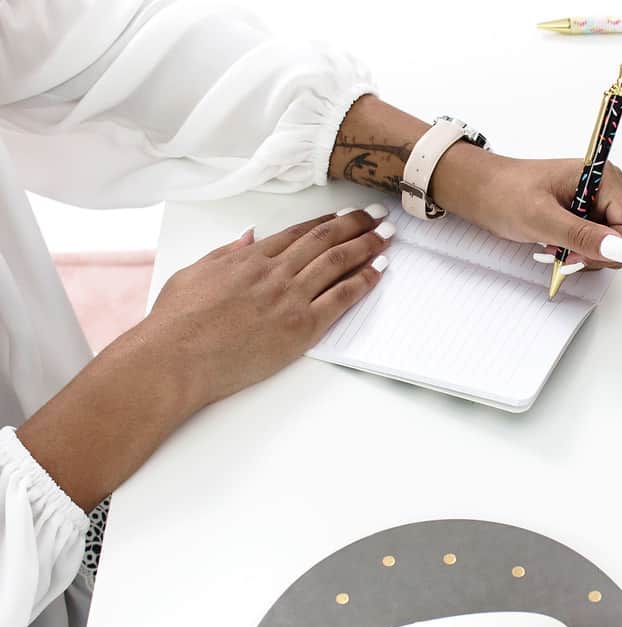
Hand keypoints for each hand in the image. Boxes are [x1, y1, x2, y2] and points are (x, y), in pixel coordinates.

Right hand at [145, 205, 393, 406]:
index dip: (326, 221)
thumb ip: (226, 253)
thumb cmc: (176, 322)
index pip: (298, 233)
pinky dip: (364, 281)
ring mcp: (289, 297)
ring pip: (337, 262)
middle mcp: (274, 272)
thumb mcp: (195, 273)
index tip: (344, 214)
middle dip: (355, 224)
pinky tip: (380, 269)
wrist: (175, 357)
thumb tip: (248, 237)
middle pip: (324, 240)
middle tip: (378, 214)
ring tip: (387, 235)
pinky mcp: (301, 326)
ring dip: (366, 245)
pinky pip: (341, 297)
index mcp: (249, 258)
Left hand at [433, 148, 621, 270]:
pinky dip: (576, 253)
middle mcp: (607, 190)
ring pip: (611, 248)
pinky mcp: (586, 217)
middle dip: (595, 253)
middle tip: (563, 250)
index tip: (577, 252)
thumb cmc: (506, 194)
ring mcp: (597, 204)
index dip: (610, 248)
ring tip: (554, 245)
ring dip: (583, 255)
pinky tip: (555, 245)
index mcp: (605, 179)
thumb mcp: (542, 218)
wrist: (483, 192)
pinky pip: (595, 246)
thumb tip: (621, 249)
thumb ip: (583, 235)